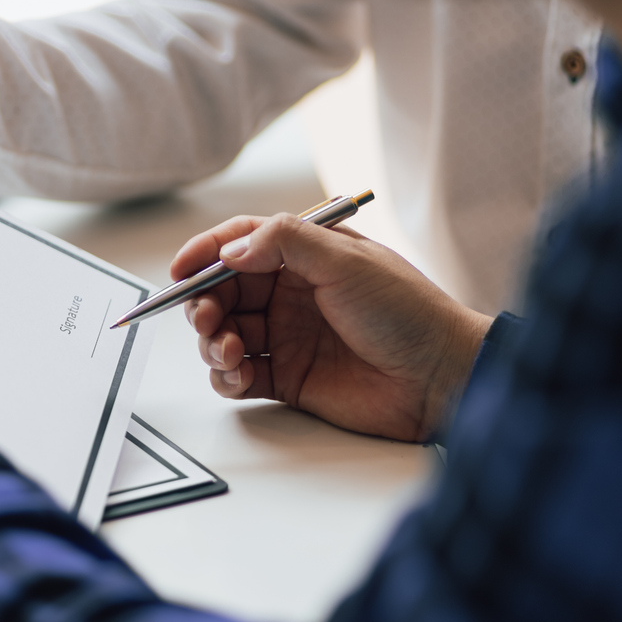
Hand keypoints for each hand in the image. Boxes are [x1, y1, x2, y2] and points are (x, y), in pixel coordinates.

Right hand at [171, 213, 492, 441]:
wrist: (441, 378)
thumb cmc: (408, 313)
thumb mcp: (346, 260)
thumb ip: (284, 242)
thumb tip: (231, 249)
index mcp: (305, 257)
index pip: (241, 244)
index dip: (205, 254)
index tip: (179, 271)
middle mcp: (291, 294)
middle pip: (223, 292)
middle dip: (203, 304)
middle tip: (204, 318)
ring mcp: (288, 336)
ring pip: (223, 334)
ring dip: (212, 342)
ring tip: (229, 351)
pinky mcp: (288, 378)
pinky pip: (238, 375)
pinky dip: (226, 375)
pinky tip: (239, 374)